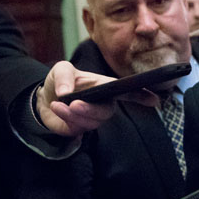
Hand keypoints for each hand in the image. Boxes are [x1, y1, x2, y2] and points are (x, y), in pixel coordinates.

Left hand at [35, 61, 157, 136]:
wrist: (44, 99)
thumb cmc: (60, 82)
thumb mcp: (61, 69)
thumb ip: (64, 76)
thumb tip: (66, 92)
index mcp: (106, 87)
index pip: (127, 92)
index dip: (141, 96)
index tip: (154, 100)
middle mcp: (104, 104)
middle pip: (107, 112)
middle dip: (91, 110)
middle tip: (73, 104)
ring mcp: (94, 118)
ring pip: (91, 122)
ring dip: (73, 114)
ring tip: (58, 104)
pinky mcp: (82, 129)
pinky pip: (79, 128)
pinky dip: (66, 118)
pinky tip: (56, 108)